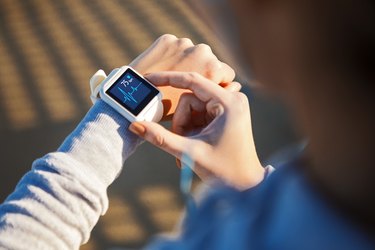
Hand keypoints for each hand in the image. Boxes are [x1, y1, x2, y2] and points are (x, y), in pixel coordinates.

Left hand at [129, 34, 234, 119]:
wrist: (133, 98)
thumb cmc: (168, 110)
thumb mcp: (197, 109)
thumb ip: (216, 96)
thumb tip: (236, 88)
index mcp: (213, 69)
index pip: (227, 74)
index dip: (217, 85)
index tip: (206, 95)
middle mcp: (202, 51)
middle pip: (212, 62)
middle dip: (204, 73)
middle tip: (188, 90)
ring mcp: (184, 43)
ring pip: (194, 54)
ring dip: (189, 64)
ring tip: (173, 83)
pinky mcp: (167, 39)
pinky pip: (176, 48)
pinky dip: (172, 57)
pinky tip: (163, 71)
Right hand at [129, 72, 264, 189]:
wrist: (246, 186)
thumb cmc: (225, 172)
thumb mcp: (189, 152)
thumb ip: (160, 137)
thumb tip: (135, 125)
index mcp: (228, 103)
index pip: (192, 81)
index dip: (167, 79)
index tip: (148, 79)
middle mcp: (231, 100)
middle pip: (189, 100)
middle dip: (180, 123)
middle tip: (181, 144)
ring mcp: (228, 107)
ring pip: (191, 109)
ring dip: (184, 129)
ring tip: (188, 151)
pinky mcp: (224, 116)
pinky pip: (198, 116)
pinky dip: (191, 130)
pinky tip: (194, 146)